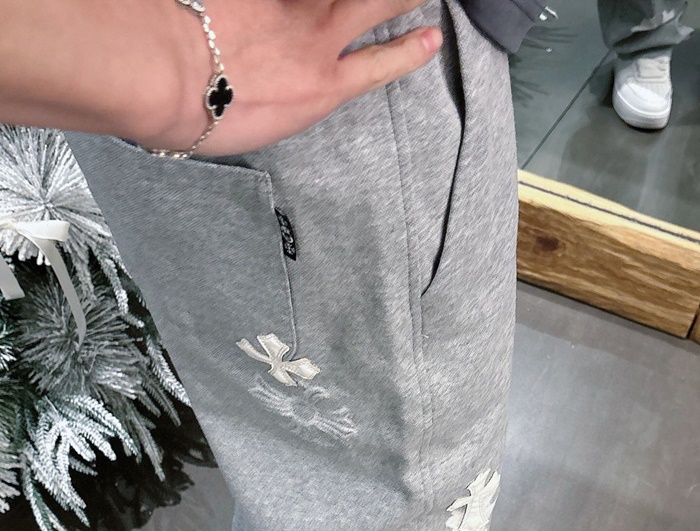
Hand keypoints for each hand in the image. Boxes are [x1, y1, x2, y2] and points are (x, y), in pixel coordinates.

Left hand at [138, 0, 442, 155]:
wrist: (165, 73)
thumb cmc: (201, 115)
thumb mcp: (258, 128)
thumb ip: (283, 101)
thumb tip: (282, 93)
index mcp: (319, 87)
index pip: (379, 65)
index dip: (410, 51)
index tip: (431, 36)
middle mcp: (316, 39)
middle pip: (378, 4)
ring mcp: (289, 2)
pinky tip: (286, 2)